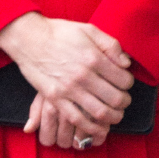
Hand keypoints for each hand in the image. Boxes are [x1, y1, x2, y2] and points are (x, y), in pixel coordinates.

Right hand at [0, 13, 133, 146]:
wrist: (29, 39)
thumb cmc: (59, 33)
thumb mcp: (88, 29)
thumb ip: (111, 44)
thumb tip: (126, 63)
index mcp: (93, 57)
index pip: (123, 79)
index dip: (129, 83)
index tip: (125, 83)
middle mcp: (83, 75)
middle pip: (115, 98)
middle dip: (124, 102)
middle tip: (124, 101)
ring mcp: (69, 89)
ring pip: (99, 112)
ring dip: (113, 117)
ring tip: (116, 114)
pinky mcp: (56, 99)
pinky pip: (77, 119)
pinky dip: (91, 128)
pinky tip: (98, 127)